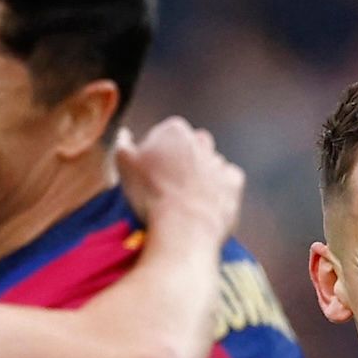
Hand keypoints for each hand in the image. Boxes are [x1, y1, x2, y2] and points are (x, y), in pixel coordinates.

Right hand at [116, 118, 242, 245]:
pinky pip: (228, 180)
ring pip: (209, 163)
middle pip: (191, 146)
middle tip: (168, 186)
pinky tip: (206, 202)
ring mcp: (219, 161)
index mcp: (174, 130)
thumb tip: (124, 134)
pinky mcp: (234, 182)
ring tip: (185, 200)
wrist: (184, 226)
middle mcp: (200, 140)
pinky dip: (220, 188)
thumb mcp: (124, 166)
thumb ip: (123, 145)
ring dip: (201, 176)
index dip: (157, 154)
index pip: (165, 134)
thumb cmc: (150, 194)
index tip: (150, 173)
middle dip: (182, 161)